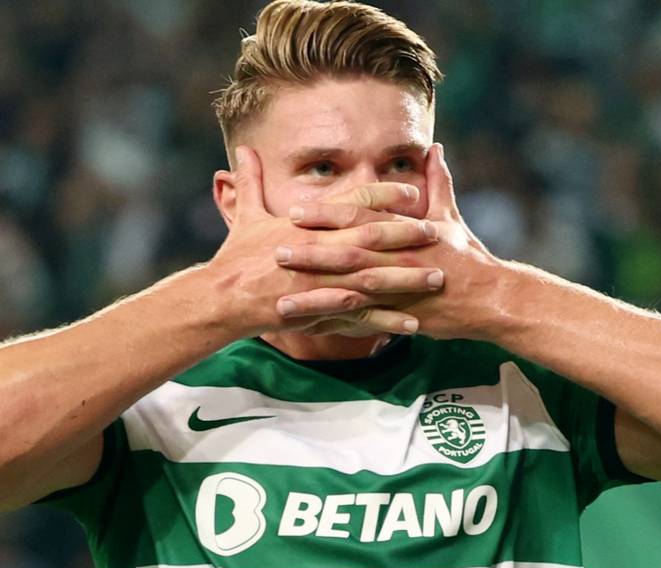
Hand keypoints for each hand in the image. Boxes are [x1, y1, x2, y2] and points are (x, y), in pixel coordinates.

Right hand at [207, 146, 445, 336]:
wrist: (223, 298)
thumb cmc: (235, 257)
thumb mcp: (245, 215)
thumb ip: (251, 181)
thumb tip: (242, 149)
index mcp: (308, 224)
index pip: (353, 202)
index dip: (383, 194)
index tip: (410, 189)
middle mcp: (320, 250)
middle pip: (373, 237)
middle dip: (407, 233)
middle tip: (436, 230)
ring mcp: (323, 282)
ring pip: (375, 278)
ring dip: (408, 278)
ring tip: (437, 277)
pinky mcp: (321, 310)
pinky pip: (361, 317)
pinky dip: (387, 321)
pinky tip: (412, 325)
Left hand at [274, 144, 503, 339]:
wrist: (492, 297)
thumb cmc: (469, 256)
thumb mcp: (451, 216)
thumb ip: (437, 183)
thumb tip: (435, 148)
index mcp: (405, 230)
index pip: (359, 215)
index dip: (326, 212)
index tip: (295, 210)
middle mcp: (399, 256)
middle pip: (348, 250)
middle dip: (311, 250)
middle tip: (275, 249)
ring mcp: (400, 287)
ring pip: (351, 288)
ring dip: (317, 292)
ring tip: (283, 296)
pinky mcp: (403, 314)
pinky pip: (365, 319)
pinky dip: (338, 323)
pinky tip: (313, 329)